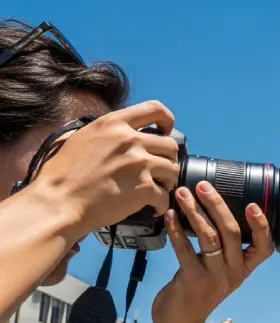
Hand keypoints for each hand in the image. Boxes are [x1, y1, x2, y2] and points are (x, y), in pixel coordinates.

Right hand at [30, 100, 179, 236]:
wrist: (59, 201)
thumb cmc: (63, 174)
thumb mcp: (82, 137)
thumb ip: (107, 132)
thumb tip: (122, 132)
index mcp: (114, 124)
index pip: (155, 109)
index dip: (167, 120)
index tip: (166, 131)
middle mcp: (130, 140)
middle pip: (170, 145)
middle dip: (167, 159)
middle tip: (158, 171)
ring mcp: (139, 163)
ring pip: (172, 169)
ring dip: (167, 182)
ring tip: (156, 189)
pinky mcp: (144, 187)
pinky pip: (165, 196)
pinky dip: (161, 204)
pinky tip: (152, 207)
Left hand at [151, 181, 274, 322]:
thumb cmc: (198, 293)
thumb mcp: (219, 272)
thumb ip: (221, 249)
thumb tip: (211, 213)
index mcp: (244, 269)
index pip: (264, 247)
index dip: (261, 226)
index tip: (252, 204)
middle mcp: (234, 272)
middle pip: (232, 232)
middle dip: (217, 205)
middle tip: (203, 186)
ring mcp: (214, 277)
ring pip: (209, 237)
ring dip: (194, 212)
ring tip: (183, 195)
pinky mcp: (192, 280)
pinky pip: (185, 250)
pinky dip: (176, 230)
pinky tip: (170, 216)